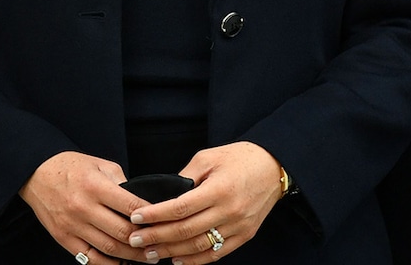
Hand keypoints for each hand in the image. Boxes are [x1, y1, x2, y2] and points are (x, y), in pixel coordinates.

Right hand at [19, 150, 149, 263]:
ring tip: (145, 258)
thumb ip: (121, 182)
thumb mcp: (101, 165)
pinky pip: (88, 258)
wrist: (38, 174)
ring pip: (107, 248)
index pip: (130, 205)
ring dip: (129, 256)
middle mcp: (84, 208)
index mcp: (96, 186)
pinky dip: (106, 264)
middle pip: (121, 231)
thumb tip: (140, 201)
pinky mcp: (64, 239)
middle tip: (158, 246)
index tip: (163, 222)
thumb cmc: (73, 167)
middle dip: (143, 241)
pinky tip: (120, 264)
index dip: (149, 216)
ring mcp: (73, 226)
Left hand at [126, 141, 283, 262]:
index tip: (136, 218)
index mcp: (219, 188)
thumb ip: (187, 175)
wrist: (275, 166)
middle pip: (186, 230)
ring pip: (198, 246)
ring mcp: (238, 226)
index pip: (180, 207)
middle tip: (135, 239)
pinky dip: (195, 260)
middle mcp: (229, 210)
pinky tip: (178, 260)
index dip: (155, 215)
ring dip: (171, 252)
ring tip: (150, 252)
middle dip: (156, 237)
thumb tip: (164, 196)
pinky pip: (216, 253)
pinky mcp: (244, 235)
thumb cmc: (241, 157)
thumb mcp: (211, 156)